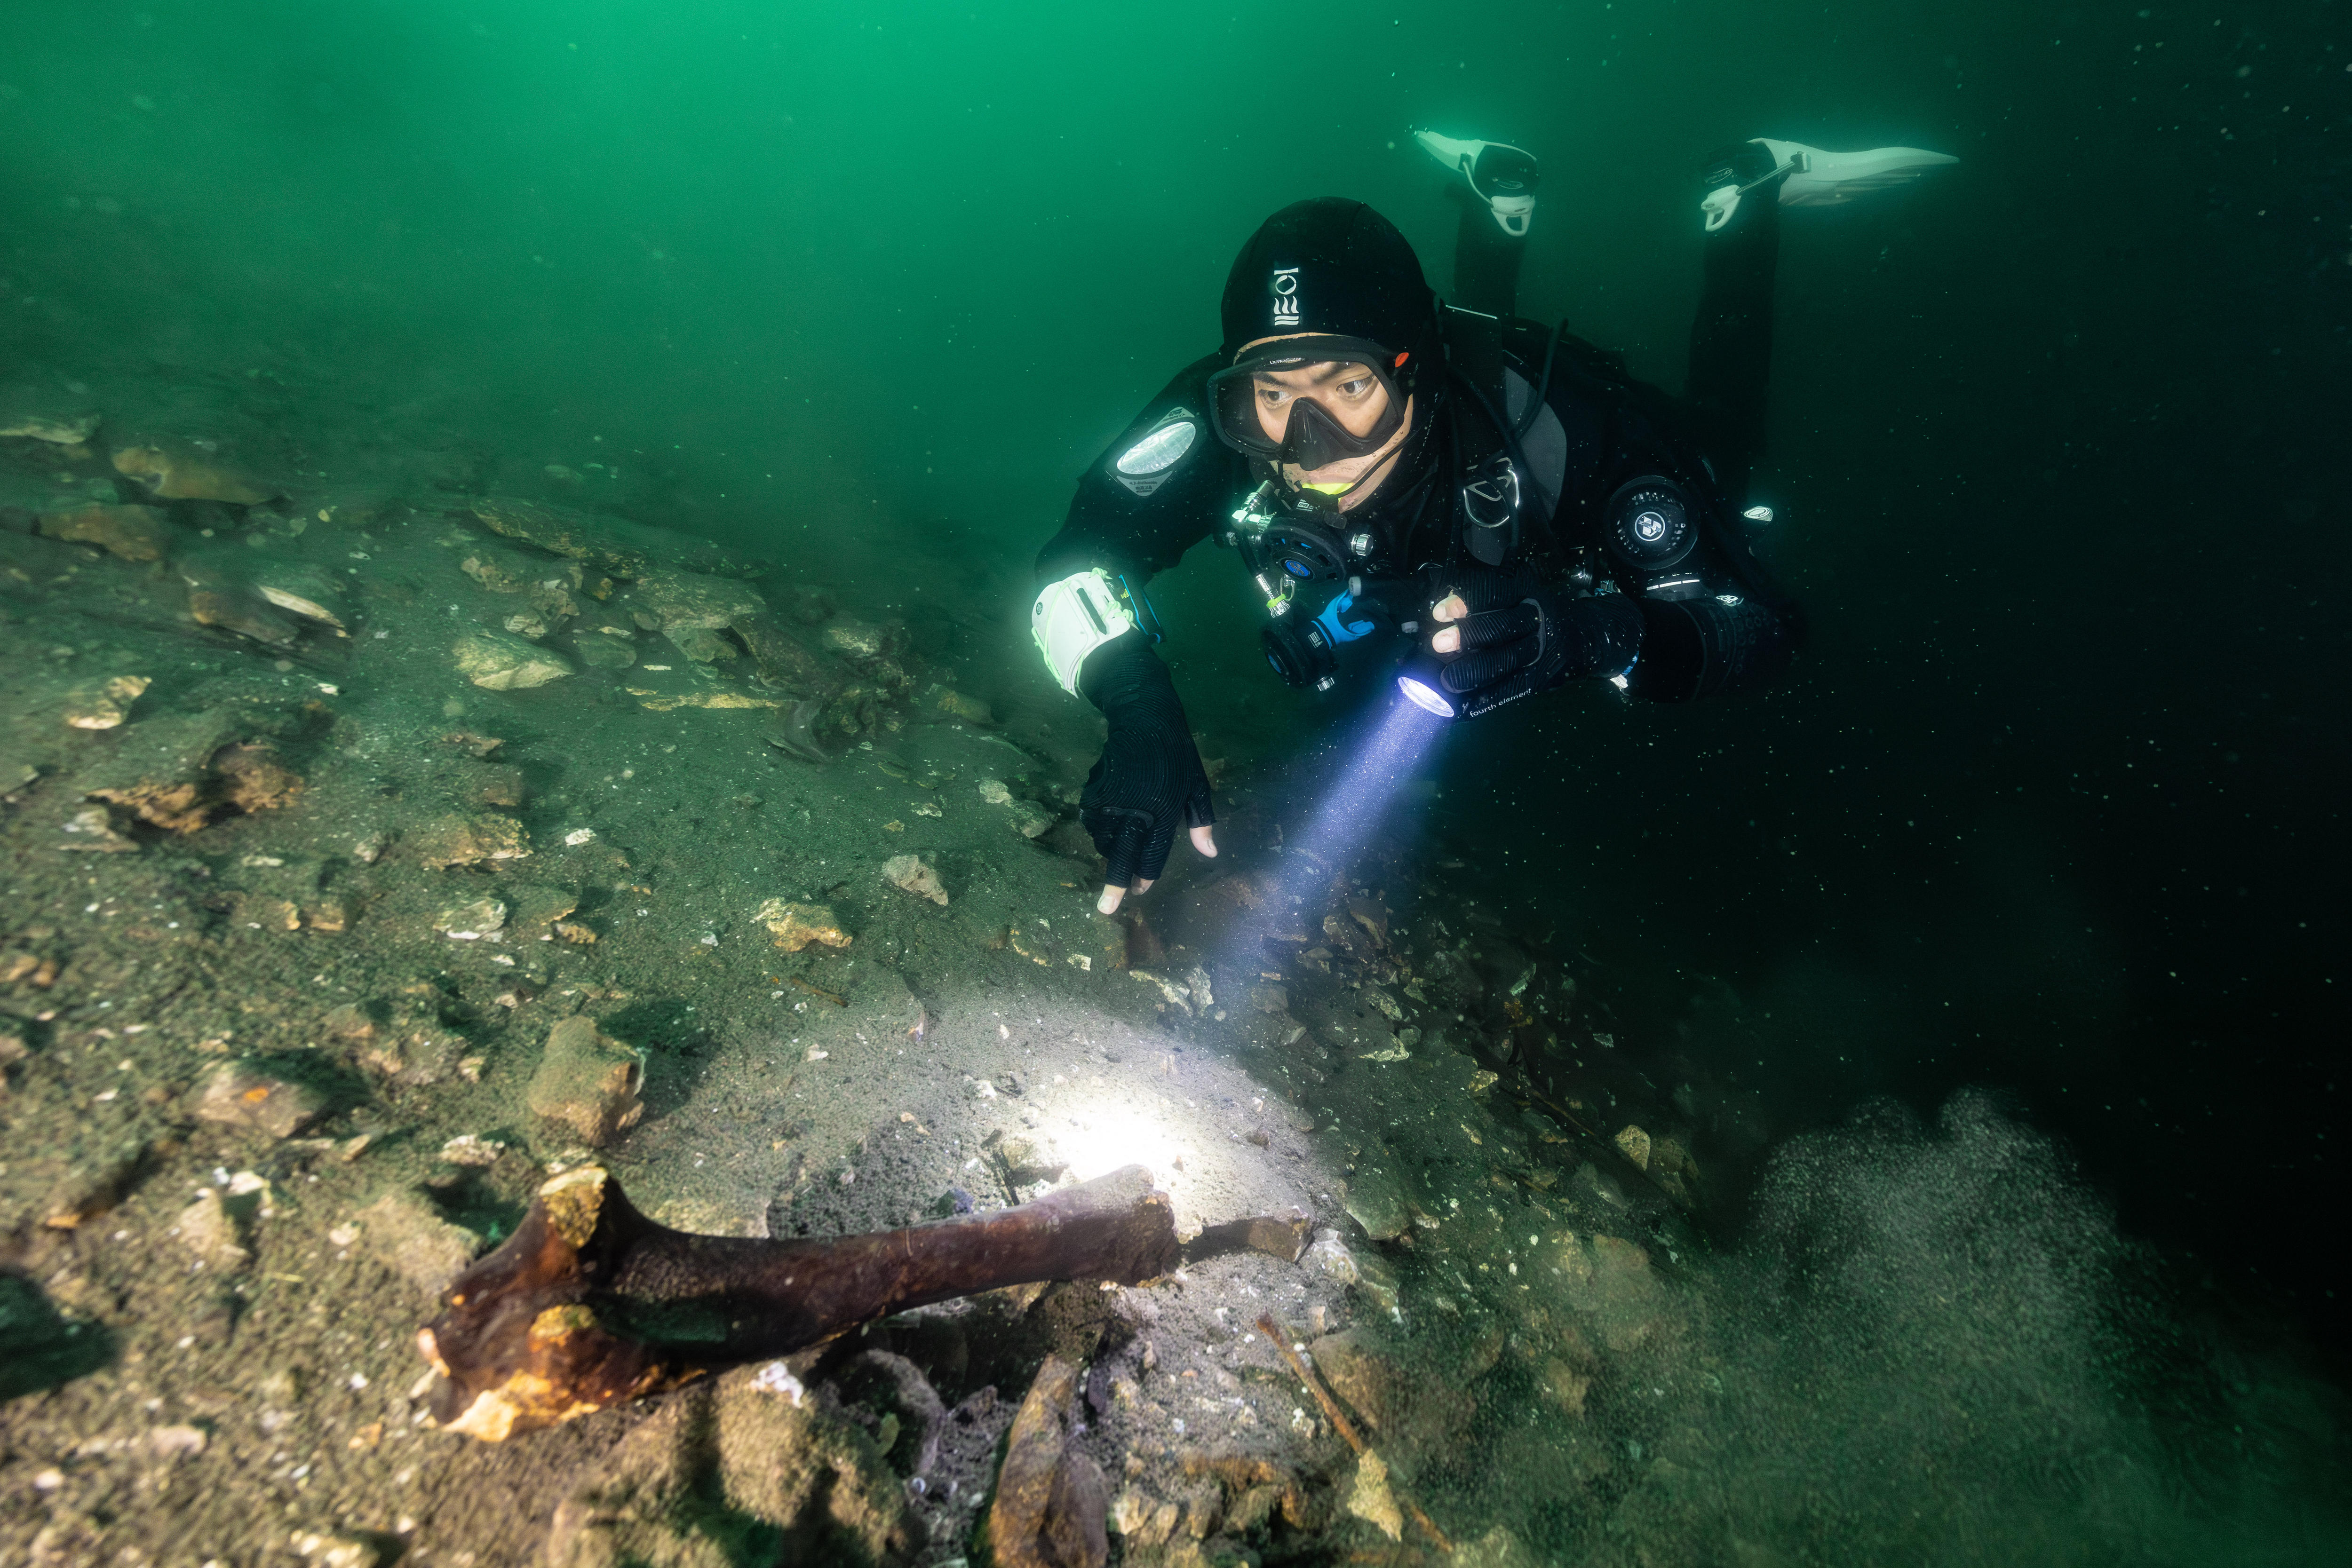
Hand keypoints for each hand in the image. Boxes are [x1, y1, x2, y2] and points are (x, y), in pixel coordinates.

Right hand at [1076, 634, 1217, 912]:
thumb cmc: (1178, 755)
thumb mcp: (1198, 787)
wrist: (1144, 717)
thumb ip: (1202, 823)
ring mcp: (1112, 800)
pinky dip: (1096, 830)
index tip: (1140, 893)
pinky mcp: (1095, 789)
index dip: (1145, 877)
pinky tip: (1105, 830)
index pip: (1152, 855)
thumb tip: (1211, 855)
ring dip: (1110, 854)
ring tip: (1117, 856)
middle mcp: (1135, 810)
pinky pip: (1091, 820)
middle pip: (1121, 856)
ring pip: (1104, 840)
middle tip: (1106, 911)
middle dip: (1114, 886)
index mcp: (1162, 812)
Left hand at [1425, 563, 1642, 718]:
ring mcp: (1539, 652)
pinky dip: (1483, 700)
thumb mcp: (1520, 595)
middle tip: (1439, 644)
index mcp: (1525, 594)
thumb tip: (1438, 614)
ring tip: (1447, 678)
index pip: (1495, 593)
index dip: (1467, 602)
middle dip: (1468, 636)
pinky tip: (1460, 707)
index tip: (1440, 612)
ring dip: (1472, 672)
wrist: (1586, 636)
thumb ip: (1485, 601)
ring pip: (1503, 662)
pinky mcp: (1539, 679)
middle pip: (1500, 627)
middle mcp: (1534, 620)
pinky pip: (1509, 691)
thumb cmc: (1538, 614)